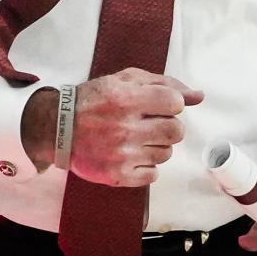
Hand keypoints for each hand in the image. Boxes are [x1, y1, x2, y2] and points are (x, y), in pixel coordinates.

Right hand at [71, 67, 202, 186]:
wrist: (58, 128)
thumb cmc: (95, 99)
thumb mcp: (126, 80)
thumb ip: (164, 84)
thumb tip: (199, 96)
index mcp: (127, 98)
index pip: (176, 103)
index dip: (170, 103)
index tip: (157, 105)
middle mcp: (126, 127)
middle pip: (176, 131)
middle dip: (167, 125)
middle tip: (149, 124)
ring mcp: (122, 154)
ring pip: (166, 153)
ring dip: (156, 146)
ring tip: (136, 139)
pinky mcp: (118, 175)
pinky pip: (153, 175)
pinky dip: (146, 166)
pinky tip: (132, 155)